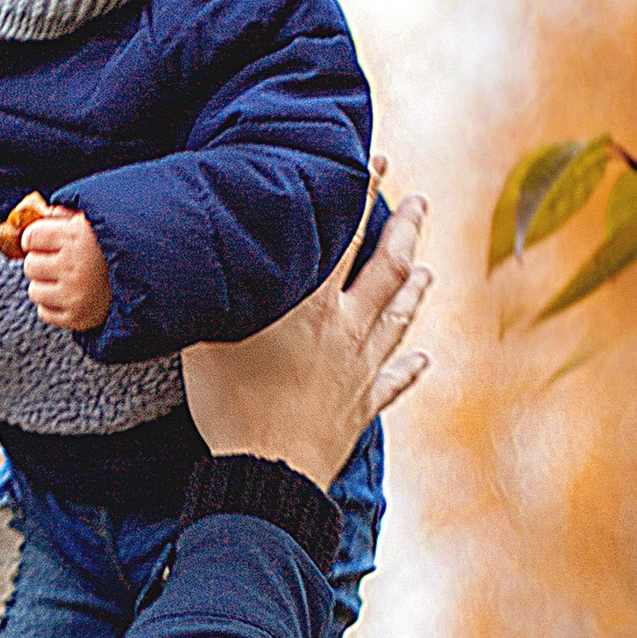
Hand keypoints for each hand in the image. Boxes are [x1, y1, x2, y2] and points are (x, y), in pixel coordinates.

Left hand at [20, 206, 109, 332]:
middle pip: (30, 265)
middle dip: (42, 262)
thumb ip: (66, 214)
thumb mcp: (95, 220)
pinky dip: (54, 306)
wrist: (149, 278)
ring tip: (67, 280)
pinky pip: (44, 313)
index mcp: (76, 236)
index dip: (35, 238)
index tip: (44, 241)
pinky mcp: (78, 317)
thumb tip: (41, 214)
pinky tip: (71, 295)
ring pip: (34, 291)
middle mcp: (73, 266)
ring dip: (46, 285)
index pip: (30, 237)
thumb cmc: (120, 245)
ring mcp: (75, 295)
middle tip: (60, 261)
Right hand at [180, 190, 431, 488]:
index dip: (362, 195)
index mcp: (313, 306)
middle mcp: (346, 330)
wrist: (267, 474)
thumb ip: (219, 292)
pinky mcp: (361, 407)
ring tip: (427, 270)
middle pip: (388, 270)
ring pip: (398, 320)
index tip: (378, 162)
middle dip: (405, 231)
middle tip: (419, 203)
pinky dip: (409, 368)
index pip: (345, 237)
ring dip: (414, 291)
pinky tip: (422, 359)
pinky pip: (394, 382)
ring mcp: (360, 370)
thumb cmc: (232, 405)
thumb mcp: (209, 338)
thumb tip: (209, 249)